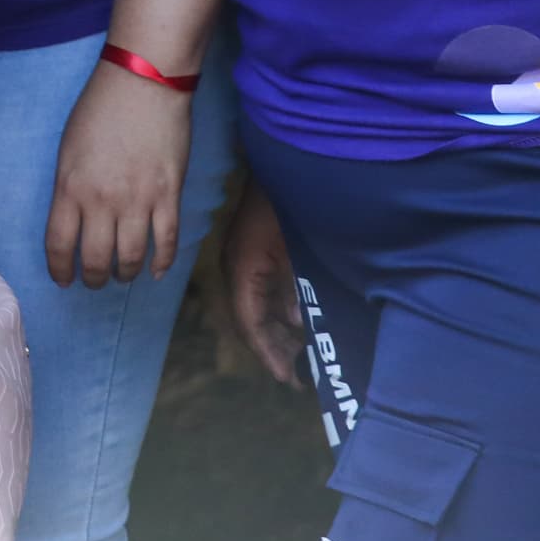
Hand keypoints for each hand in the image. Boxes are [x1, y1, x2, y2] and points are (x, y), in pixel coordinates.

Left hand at [46, 59, 192, 287]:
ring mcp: (139, 201)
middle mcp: (102, 201)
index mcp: (70, 187)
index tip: (63, 279)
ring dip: (125, 274)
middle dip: (94, 279)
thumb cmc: (100, 108)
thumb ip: (70, 187)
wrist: (144, 83)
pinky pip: (167, 242)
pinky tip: (155, 272)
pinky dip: (162, 263)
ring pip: (131, 258)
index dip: (60, 269)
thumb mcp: (68, 149)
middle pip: (96, 259)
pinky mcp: (170, 196)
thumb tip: (75, 220)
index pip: (59, 244)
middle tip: (95, 281)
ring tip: (122, 275)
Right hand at [224, 182, 306, 389]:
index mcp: (244, 267)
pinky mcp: (257, 254)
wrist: (286, 162)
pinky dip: (278, 313)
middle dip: (271, 348)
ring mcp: (246, 260)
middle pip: (250, 319)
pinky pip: (263, 292)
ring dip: (276, 332)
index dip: (266, 352)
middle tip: (297, 378)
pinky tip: (297, 324)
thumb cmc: (292, 203)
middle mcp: (239, 268)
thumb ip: (297, 287)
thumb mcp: (300, 248)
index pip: (249, 321)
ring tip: (300, 358)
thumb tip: (299, 324)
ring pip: (256, 307)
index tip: (285, 378)